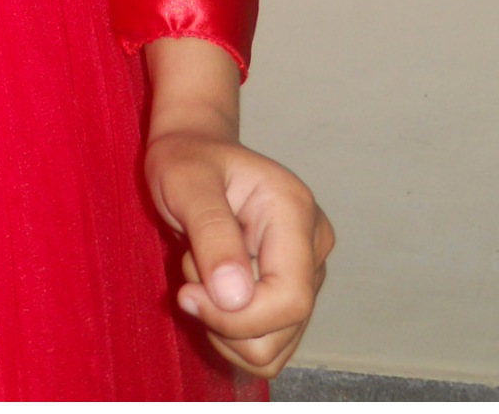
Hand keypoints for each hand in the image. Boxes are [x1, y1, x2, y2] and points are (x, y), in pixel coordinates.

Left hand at [146, 129, 333, 377]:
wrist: (194, 151)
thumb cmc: (185, 159)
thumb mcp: (184, 183)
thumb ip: (211, 235)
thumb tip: (235, 298)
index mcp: (294, 212)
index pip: (290, 299)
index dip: (238, 317)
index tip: (187, 295)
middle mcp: (313, 245)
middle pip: (282, 329)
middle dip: (224, 320)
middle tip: (190, 271)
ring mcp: (308, 272)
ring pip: (273, 347)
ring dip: (223, 326)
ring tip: (202, 273)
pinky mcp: (292, 292)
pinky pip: (266, 344)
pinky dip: (230, 334)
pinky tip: (212, 292)